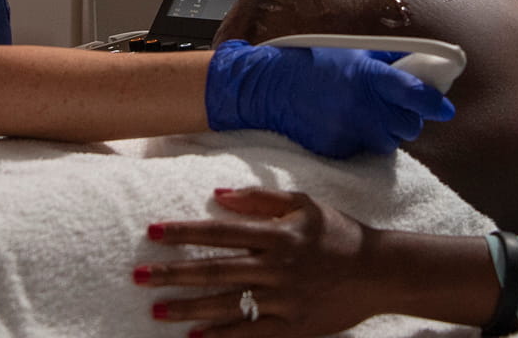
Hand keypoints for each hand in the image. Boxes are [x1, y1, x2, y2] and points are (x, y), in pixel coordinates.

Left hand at [136, 187, 387, 335]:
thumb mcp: (303, 204)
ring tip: (156, 310)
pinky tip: (193, 336)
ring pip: (228, 305)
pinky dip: (221, 335)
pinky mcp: (292, 326)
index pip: (221, 232)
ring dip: (189, 307)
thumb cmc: (337, 233)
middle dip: (174, 273)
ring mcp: (284, 300)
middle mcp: (277, 267)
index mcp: (277, 235)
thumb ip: (259, 199)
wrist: (379, 272)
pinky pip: (250, 333)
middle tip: (138, 276)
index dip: (185, 232)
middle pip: (216, 270)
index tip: (153, 232)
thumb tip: (217, 194)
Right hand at [205, 39, 454, 157]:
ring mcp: (349, 131)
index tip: (444, 107)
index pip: (414, 93)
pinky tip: (344, 124)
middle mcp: (361, 106)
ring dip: (385, 131)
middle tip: (392, 107)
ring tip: (366, 115)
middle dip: (406, 118)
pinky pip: (363, 151)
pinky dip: (361, 140)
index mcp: (367, 76)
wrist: (270, 88)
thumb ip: (388, 61)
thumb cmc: (313, 64)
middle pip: (408, 126)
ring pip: (389, 142)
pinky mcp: (337, 150)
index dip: (434, 102)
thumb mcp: (352, 52)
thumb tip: (421, 66)